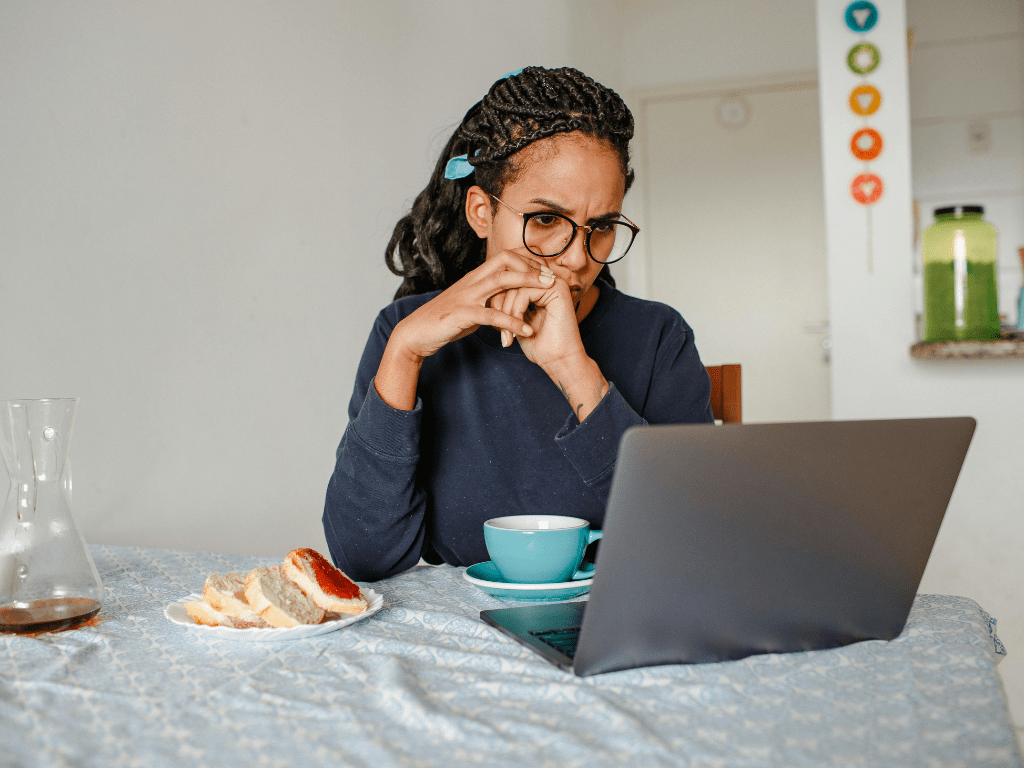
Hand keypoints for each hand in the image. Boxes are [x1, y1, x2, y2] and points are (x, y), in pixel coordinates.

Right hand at [390, 250, 554, 360]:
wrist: (416, 332)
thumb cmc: (445, 321)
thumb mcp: (471, 305)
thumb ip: (489, 300)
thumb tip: (509, 302)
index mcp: (475, 278)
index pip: (505, 257)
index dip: (528, 261)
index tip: (546, 272)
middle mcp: (472, 281)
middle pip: (506, 261)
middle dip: (532, 266)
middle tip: (553, 278)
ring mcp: (467, 296)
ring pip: (501, 281)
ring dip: (527, 284)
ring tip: (549, 293)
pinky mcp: (462, 314)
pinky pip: (492, 315)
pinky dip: (512, 322)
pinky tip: (527, 331)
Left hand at [493, 264, 586, 370]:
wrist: (559, 361)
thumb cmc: (539, 346)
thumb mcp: (516, 321)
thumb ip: (507, 303)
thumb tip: (489, 292)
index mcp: (540, 286)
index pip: (509, 280)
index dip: (496, 301)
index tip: (495, 325)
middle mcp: (547, 280)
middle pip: (510, 280)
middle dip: (499, 306)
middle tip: (500, 331)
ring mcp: (554, 282)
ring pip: (514, 286)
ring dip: (506, 313)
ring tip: (508, 335)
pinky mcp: (557, 289)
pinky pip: (523, 292)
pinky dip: (516, 313)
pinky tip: (521, 331)